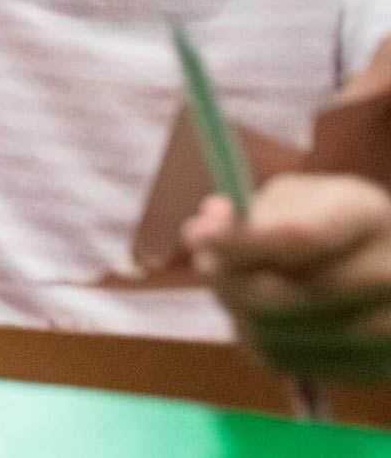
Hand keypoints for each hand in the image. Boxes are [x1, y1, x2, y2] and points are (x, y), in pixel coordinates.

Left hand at [187, 174, 390, 383]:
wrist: (388, 263)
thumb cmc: (328, 220)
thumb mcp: (298, 196)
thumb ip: (249, 210)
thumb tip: (202, 231)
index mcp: (367, 216)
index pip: (298, 238)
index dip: (238, 242)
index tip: (195, 238)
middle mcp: (388, 274)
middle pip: (284, 295)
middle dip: (227, 282)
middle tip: (206, 264)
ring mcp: (388, 329)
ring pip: (278, 336)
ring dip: (237, 314)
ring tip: (234, 289)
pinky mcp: (374, 369)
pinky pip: (289, 365)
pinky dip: (258, 343)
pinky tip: (260, 317)